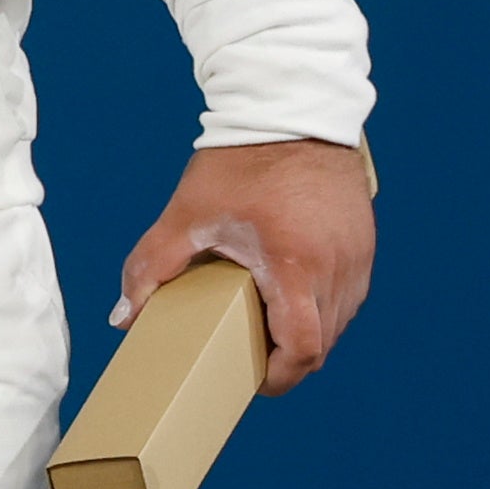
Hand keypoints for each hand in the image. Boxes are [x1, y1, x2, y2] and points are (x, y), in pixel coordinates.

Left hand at [113, 139, 373, 395]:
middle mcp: (337, 271)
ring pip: (336, 323)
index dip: (276, 376)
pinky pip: (345, 296)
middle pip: (320, 344)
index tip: (249, 378)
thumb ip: (152, 266)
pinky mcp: (364, 247)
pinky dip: (318, 307)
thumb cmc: (240, 164)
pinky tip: (286, 292)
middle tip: (245, 352)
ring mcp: (356, 260)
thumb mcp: (188, 214)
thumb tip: (125, 316)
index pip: (302, 350)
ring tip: (262, 321)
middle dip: (284, 358)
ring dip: (303, 333)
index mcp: (295, 266)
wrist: (290, 110)